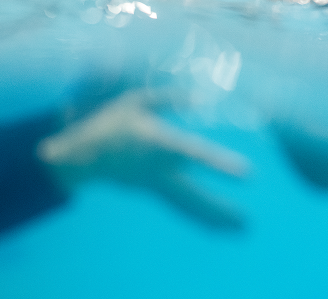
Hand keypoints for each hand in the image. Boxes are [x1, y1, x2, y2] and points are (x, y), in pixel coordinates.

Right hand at [37, 90, 248, 229]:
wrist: (80, 154)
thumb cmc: (108, 122)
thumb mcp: (136, 100)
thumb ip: (168, 99)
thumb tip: (200, 99)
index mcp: (155, 143)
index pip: (193, 154)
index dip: (218, 164)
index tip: (246, 174)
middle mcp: (157, 169)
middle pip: (192, 193)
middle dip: (219, 208)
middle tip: (247, 224)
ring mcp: (152, 183)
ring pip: (187, 204)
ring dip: (212, 217)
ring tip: (239, 228)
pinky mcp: (150, 189)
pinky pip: (178, 204)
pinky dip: (197, 214)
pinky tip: (213, 222)